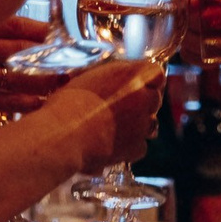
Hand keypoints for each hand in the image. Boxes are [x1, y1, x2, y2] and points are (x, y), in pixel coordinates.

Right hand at [0, 18, 57, 127]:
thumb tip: (13, 26)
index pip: (12, 23)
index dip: (39, 30)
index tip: (57, 35)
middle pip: (22, 49)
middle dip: (51, 54)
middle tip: (75, 58)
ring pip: (19, 77)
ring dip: (46, 80)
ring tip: (66, 81)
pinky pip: (6, 102)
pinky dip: (27, 102)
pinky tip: (43, 102)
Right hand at [43, 60, 165, 172]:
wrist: (63, 135)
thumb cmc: (68, 103)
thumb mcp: (88, 77)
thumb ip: (110, 76)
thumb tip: (113, 79)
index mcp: (133, 76)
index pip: (156, 74)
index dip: (147, 80)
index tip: (137, 85)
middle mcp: (144, 98)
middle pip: (154, 99)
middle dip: (142, 103)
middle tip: (120, 108)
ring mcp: (143, 125)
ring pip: (149, 123)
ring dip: (137, 125)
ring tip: (112, 127)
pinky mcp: (137, 147)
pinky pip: (140, 145)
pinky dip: (129, 146)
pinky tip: (110, 144)